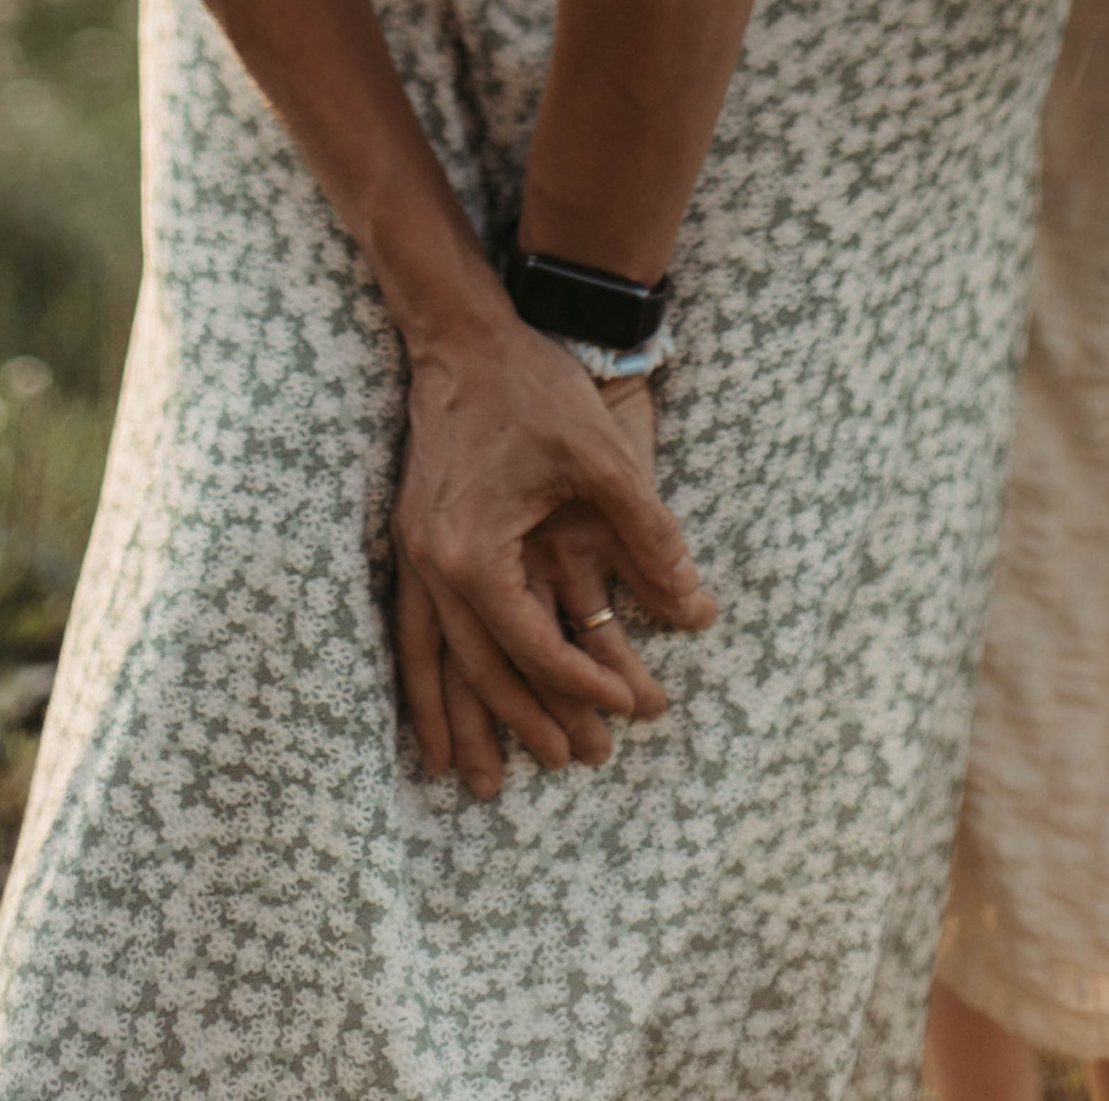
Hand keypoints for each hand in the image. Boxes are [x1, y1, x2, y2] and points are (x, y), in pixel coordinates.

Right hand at [392, 326, 709, 797]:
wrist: (465, 333)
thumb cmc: (535, 389)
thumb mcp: (604, 459)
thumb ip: (648, 538)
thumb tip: (696, 609)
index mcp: (477, 553)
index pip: (535, 646)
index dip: (585, 685)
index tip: (629, 709)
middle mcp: (435, 563)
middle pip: (480, 667)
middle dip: (524, 723)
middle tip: (571, 766)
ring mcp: (415, 550)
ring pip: (433, 659)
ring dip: (456, 718)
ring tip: (472, 775)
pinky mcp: (413, 536)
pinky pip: (412, 627)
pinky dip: (423, 674)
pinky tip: (433, 701)